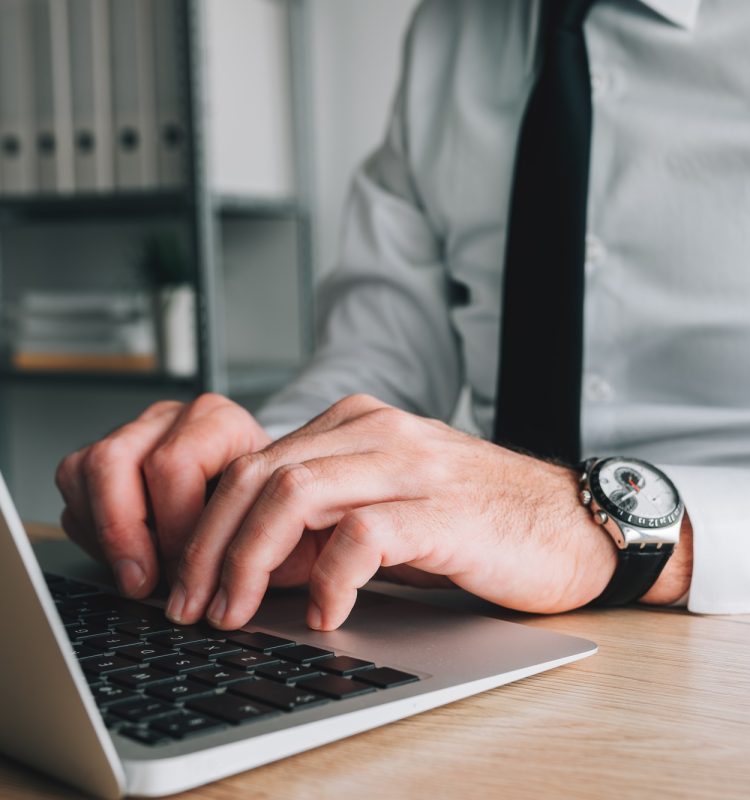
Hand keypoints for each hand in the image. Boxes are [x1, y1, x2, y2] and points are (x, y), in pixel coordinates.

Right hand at [55, 393, 270, 598]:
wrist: (260, 493)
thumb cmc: (265, 506)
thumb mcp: (274, 518)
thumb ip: (252, 539)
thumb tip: (218, 584)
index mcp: (220, 421)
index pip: (174, 464)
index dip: (173, 527)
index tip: (186, 571)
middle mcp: (173, 419)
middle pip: (117, 460)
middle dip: (125, 532)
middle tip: (146, 581)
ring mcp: (135, 433)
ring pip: (86, 470)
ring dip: (105, 533)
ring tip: (136, 574)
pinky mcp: (107, 456)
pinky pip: (73, 486)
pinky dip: (91, 529)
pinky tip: (125, 555)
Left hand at [166, 394, 617, 630]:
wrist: (570, 522)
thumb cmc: (476, 520)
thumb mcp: (386, 510)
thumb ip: (324, 521)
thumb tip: (255, 565)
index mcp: (356, 425)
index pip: (256, 462)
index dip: (210, 523)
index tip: (192, 579)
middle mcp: (376, 432)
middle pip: (260, 474)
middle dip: (212, 545)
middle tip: (194, 604)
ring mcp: (409, 464)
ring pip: (294, 494)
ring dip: (250, 559)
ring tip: (236, 611)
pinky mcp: (442, 507)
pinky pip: (362, 534)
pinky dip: (330, 578)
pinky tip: (328, 614)